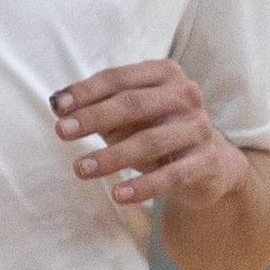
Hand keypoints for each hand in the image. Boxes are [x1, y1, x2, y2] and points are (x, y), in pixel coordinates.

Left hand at [54, 60, 249, 215]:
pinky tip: (118, 195)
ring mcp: (198, 128)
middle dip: (94, 117)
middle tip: (62, 132)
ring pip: (149, 141)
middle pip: (133, 104)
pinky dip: (143, 186)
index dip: (86, 92)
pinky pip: (171, 175)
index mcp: (164, 74)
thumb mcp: (131, 117)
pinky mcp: (206, 162)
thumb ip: (99, 109)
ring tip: (81, 169)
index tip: (57, 107)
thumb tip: (59, 107)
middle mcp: (185, 96)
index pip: (119, 78)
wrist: (212, 165)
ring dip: (111, 156)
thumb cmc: (160, 132)